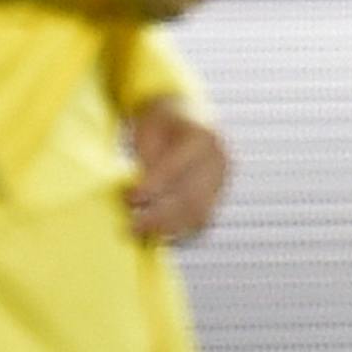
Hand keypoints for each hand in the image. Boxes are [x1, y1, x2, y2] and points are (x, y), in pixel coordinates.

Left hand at [127, 96, 229, 239]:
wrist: (185, 118)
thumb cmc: (160, 125)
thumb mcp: (149, 130)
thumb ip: (146, 159)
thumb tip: (135, 192)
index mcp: (203, 136)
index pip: (177, 167)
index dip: (153, 186)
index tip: (130, 198)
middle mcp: (219, 160)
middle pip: (192, 196)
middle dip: (159, 215)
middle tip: (131, 225)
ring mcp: (222, 180)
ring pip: (199, 214)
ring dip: (168, 228)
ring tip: (140, 231)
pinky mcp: (218, 197)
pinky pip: (201, 221)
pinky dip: (179, 231)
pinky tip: (157, 233)